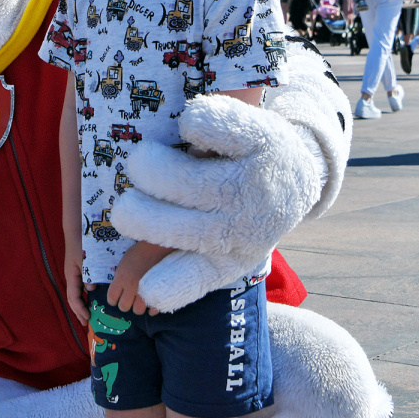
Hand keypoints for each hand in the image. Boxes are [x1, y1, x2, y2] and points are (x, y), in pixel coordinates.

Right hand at [63, 242, 89, 324]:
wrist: (76, 232)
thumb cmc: (82, 245)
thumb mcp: (86, 260)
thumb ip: (88, 275)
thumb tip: (90, 290)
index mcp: (71, 276)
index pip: (74, 297)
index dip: (80, 309)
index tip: (87, 318)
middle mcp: (71, 277)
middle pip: (72, 299)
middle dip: (78, 311)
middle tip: (87, 323)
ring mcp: (74, 275)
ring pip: (75, 294)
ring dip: (80, 306)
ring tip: (86, 316)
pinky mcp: (78, 272)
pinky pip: (79, 289)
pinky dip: (83, 297)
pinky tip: (90, 301)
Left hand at [107, 241, 167, 314]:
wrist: (157, 247)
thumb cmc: (139, 252)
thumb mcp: (123, 262)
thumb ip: (120, 277)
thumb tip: (118, 289)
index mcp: (122, 278)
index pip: (112, 298)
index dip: (113, 300)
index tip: (115, 298)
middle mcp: (132, 287)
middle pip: (124, 307)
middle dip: (125, 304)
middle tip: (128, 299)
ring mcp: (145, 291)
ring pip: (138, 310)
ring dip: (137, 307)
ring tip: (139, 301)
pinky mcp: (158, 293)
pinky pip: (153, 309)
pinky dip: (151, 309)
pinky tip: (150, 306)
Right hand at [108, 94, 322, 311]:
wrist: (294, 169)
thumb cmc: (238, 208)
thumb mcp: (222, 244)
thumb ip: (184, 260)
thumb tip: (142, 291)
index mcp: (230, 255)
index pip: (199, 277)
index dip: (171, 286)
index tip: (146, 292)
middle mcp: (246, 224)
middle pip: (185, 229)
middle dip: (142, 216)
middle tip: (124, 206)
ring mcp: (256, 181)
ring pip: (191, 180)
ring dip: (154, 168)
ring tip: (142, 161)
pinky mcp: (262, 140)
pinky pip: (212, 131)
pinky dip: (192, 125)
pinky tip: (188, 130)